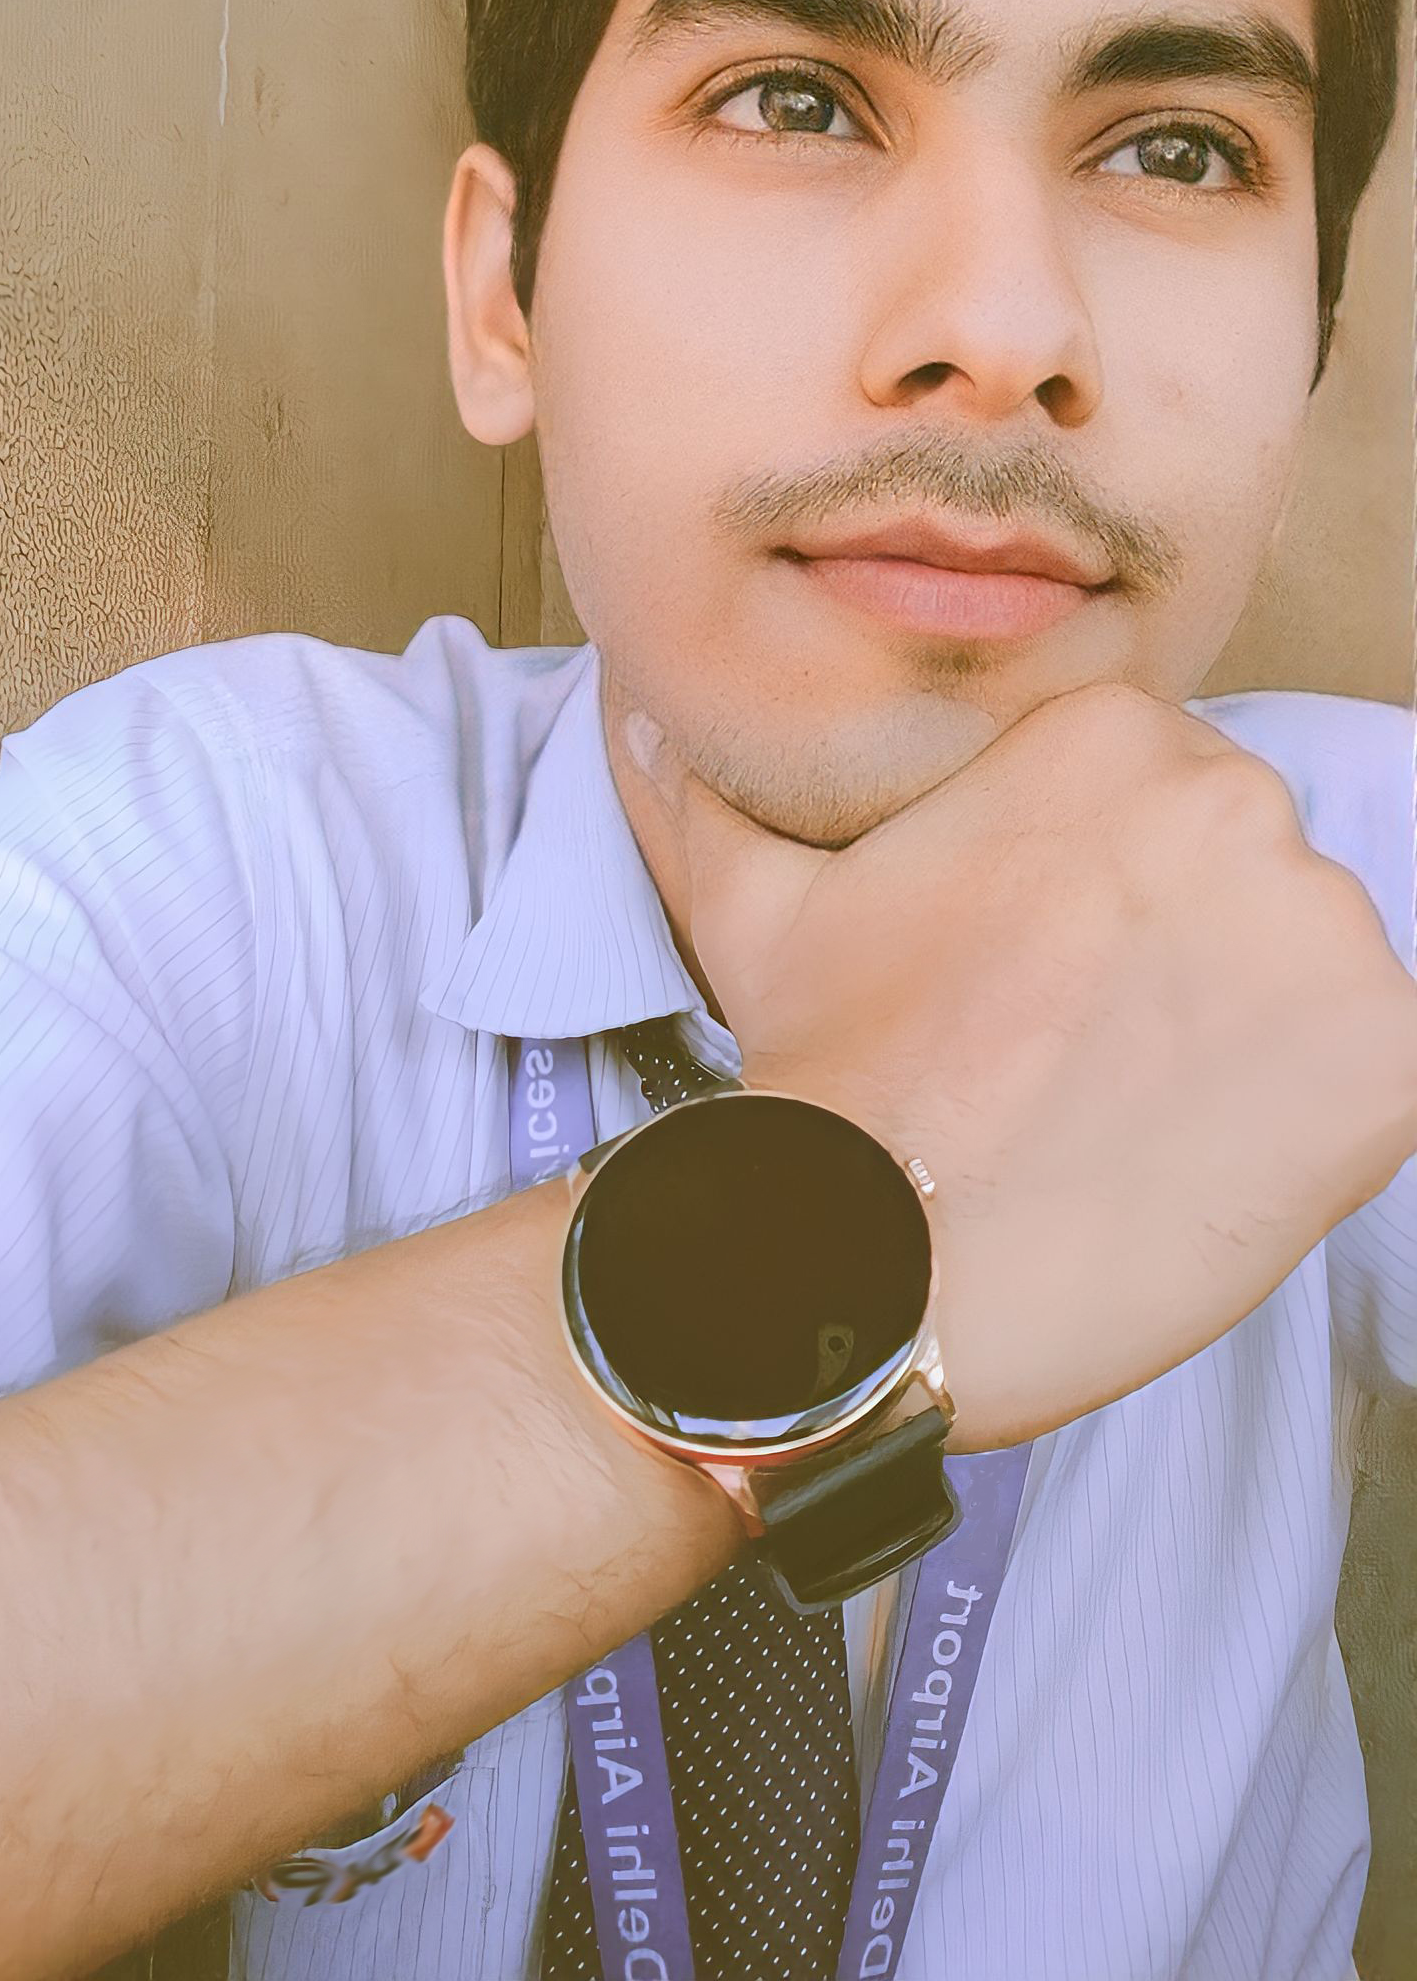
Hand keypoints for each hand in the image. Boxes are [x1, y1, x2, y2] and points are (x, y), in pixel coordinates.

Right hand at [629, 683, 1416, 1449]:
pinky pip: (1380, 1072)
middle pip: (1247, 880)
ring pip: (1313, 974)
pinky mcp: (1390, 1059)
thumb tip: (638, 716)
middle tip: (1086, 1060)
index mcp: (1109, 735)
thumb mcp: (757, 908)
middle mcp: (1236, 799)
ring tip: (1136, 1120)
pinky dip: (1319, 1124)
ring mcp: (1325, 928)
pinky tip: (1206, 1164)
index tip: (1050, 988)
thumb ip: (714, 791)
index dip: (1109, 909)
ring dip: (1253, 1042)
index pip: (1165, 803)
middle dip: (1186, 964)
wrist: (880, 1264)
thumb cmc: (830, 1081)